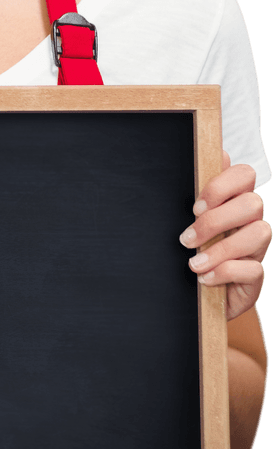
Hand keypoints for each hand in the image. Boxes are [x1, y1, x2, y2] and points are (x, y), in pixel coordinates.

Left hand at [179, 152, 269, 320]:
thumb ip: (202, 190)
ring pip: (260, 233)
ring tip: (193, 263)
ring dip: (221, 249)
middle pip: (253, 203)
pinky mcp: (254, 278)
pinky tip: (204, 277)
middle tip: (188, 237)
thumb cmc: (192, 250)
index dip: (223, 185)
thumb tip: (218, 153)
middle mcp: (249, 222)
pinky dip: (224, 272)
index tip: (196, 206)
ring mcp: (255, 250)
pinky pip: (252, 269)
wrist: (194, 295)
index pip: (245, 174)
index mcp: (233, 201)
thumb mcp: (190, 219)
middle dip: (217, 220)